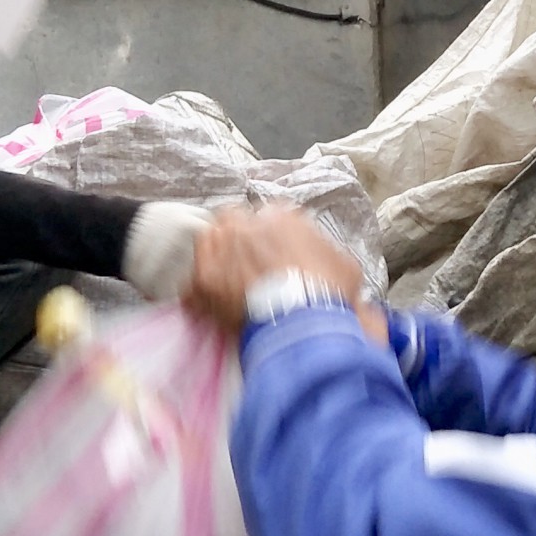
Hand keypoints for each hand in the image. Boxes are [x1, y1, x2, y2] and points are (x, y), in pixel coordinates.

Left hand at [185, 204, 376, 338]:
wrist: (305, 320)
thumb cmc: (329, 291)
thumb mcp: (343, 264)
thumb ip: (325, 253)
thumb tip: (324, 263)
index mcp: (280, 216)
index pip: (266, 216)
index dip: (267, 237)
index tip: (271, 254)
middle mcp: (246, 223)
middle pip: (231, 222)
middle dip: (236, 240)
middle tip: (245, 266)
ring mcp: (222, 247)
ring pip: (207, 242)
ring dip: (214, 259)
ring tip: (225, 283)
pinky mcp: (205, 278)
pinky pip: (191, 283)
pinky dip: (197, 296)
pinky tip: (206, 307)